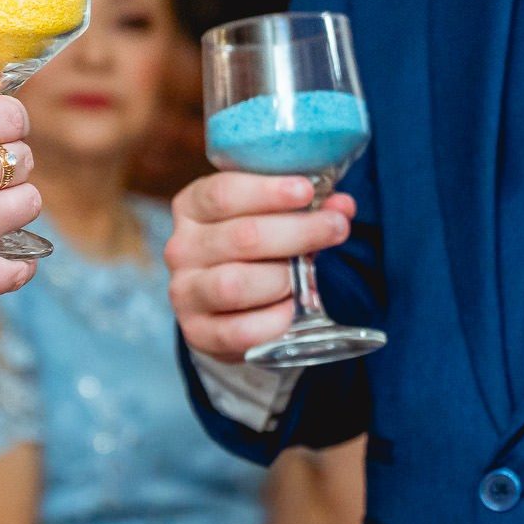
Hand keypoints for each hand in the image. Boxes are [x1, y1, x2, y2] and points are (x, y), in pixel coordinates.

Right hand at [165, 173, 355, 361]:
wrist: (229, 309)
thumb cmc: (255, 252)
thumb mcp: (275, 220)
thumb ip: (307, 210)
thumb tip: (342, 206)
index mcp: (192, 208)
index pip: (224, 193)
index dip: (269, 191)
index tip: (307, 190)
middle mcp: (181, 248)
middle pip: (242, 236)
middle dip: (298, 231)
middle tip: (336, 228)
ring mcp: (185, 293)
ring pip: (236, 284)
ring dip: (284, 279)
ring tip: (306, 278)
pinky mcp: (197, 333)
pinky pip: (241, 330)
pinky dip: (275, 320)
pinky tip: (292, 310)